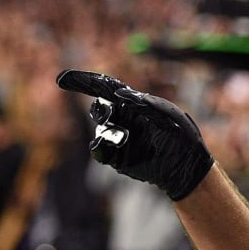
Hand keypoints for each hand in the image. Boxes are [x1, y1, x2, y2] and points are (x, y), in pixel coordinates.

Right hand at [56, 69, 212, 200]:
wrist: (186, 169)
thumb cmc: (183, 138)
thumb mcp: (170, 116)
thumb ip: (147, 103)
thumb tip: (119, 94)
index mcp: (133, 103)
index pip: (105, 88)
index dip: (84, 82)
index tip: (62, 80)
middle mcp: (122, 118)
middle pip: (99, 108)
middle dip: (102, 110)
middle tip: (109, 114)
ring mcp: (117, 137)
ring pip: (100, 129)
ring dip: (110, 131)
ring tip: (125, 138)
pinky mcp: (116, 157)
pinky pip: (99, 150)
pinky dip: (100, 147)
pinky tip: (108, 146)